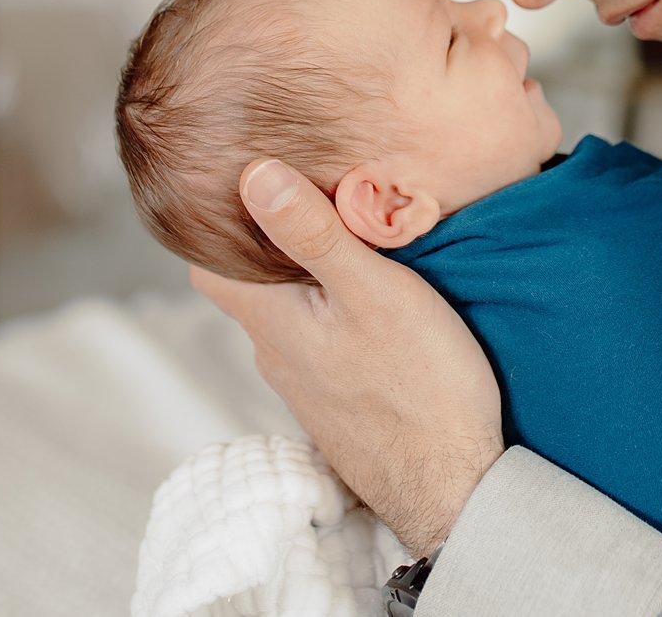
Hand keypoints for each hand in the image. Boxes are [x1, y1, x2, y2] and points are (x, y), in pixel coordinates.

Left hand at [189, 158, 503, 553]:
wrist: (453, 487)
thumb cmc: (419, 385)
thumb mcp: (371, 291)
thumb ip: (312, 233)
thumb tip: (254, 174)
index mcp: (269, 320)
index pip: (208, 262)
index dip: (218, 221)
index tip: (252, 182)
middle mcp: (275, 354)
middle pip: (251, 285)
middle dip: (273, 243)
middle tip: (318, 198)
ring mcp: (305, 382)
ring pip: (290, 313)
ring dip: (310, 279)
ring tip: (355, 242)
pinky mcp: (338, 400)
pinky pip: (321, 340)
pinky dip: (335, 312)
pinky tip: (374, 303)